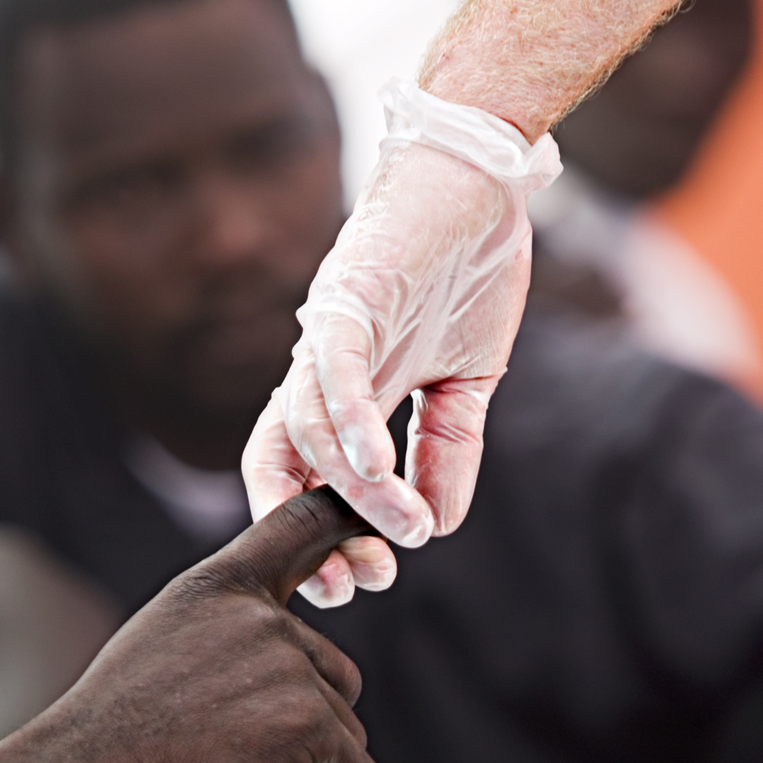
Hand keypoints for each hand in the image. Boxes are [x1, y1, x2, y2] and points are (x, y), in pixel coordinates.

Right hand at [42, 486, 379, 762]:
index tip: (380, 521)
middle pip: (336, 679)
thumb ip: (229, 650)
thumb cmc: (105, 746)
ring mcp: (291, 665)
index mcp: (218, 587)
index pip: (302, 523)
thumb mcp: (160, 659)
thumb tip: (306, 692)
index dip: (351, 515)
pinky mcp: (313, 725)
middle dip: (304, 738)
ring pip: (343, 740)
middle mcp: (262, 615)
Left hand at [243, 80, 559, 605]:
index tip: (367, 579)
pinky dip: (350, 424)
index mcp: (345, 396)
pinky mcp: (348, 297)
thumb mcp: (466, 385)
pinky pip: (333, 370)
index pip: (310, 478)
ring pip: (311, 430)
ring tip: (402, 534)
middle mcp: (321, 374)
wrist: (479, 178)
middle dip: (308, 535)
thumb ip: (448, 454)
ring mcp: (328, 337)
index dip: (325, 535)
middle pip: (283, 466)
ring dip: (355, 493)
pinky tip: (374, 471)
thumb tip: (437, 526)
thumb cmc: (464, 272)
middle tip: (355, 585)